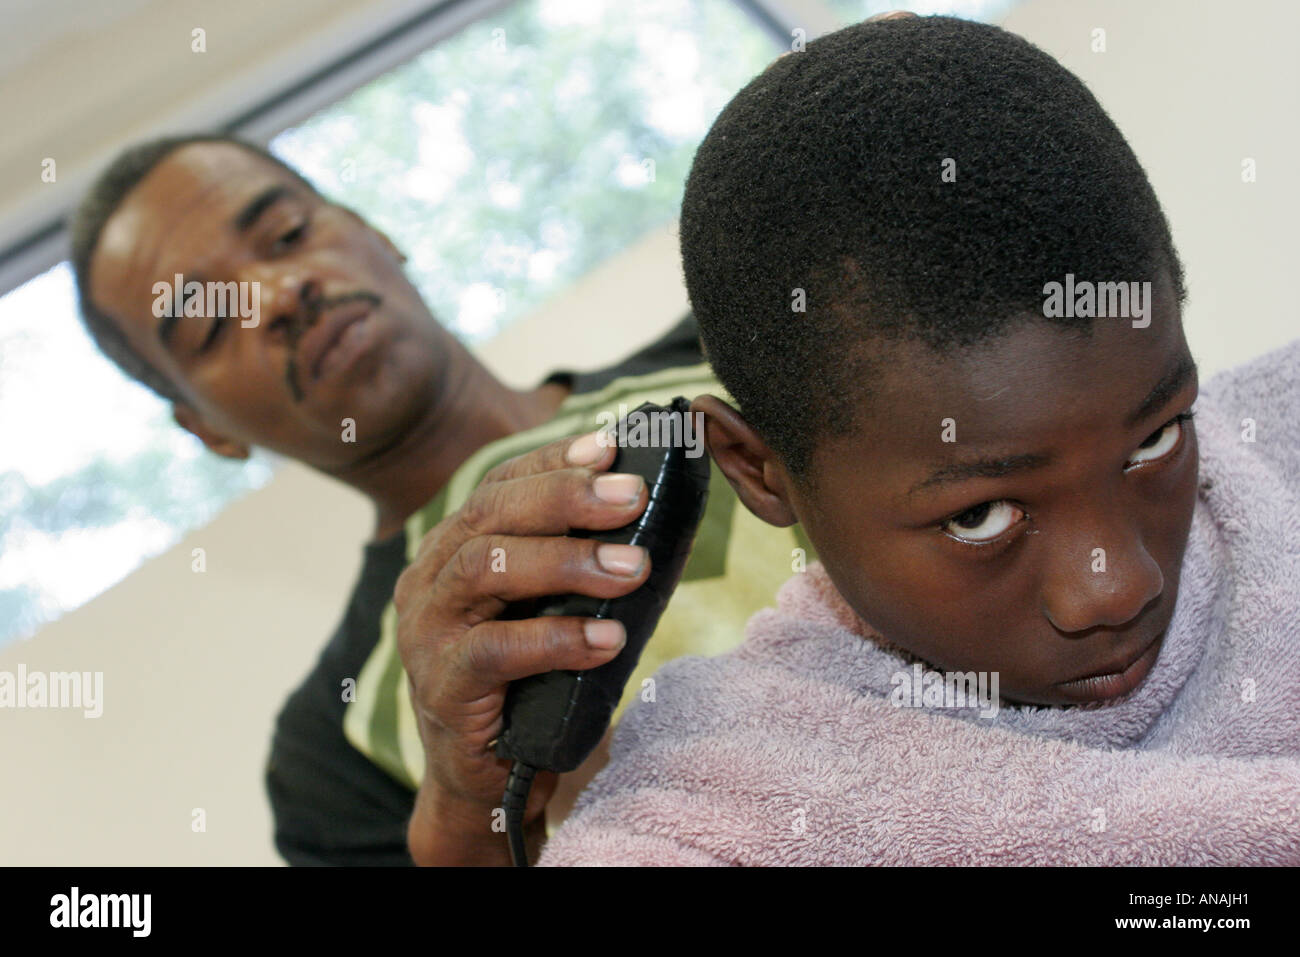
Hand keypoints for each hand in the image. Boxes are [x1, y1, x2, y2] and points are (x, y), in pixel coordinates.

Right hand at [394, 429, 650, 864]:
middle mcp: (430, 577)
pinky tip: (606, 641)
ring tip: (633, 567)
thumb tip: (657, 514)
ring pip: (485, 568)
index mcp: (456, 546)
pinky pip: (494, 651)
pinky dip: (555, 640)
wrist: (489, 777)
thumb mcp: (556, 607)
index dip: (554, 460)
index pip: (500, 484)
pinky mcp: (441, 686)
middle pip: (490, 513)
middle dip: (565, 497)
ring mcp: (427, 631)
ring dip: (565, 561)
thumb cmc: (531, 680)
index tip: (612, 446)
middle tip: (633, 496)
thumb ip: (584, 563)